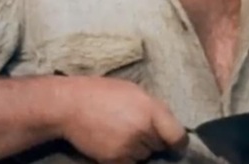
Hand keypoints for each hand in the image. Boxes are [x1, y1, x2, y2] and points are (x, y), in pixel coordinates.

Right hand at [56, 76, 187, 162]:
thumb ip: (152, 108)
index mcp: (151, 109)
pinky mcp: (115, 159)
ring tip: (121, 133)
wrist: (70, 105)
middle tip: (135, 128)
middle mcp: (143, 129)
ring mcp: (129, 146)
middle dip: (152, 140)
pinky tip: (113, 143)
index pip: (177, 136)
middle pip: (159, 146)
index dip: (178, 142)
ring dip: (138, 150)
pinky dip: (124, 158)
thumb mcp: (133, 91)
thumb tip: (165, 125)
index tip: (175, 143)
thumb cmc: (102, 93)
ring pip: (144, 156)